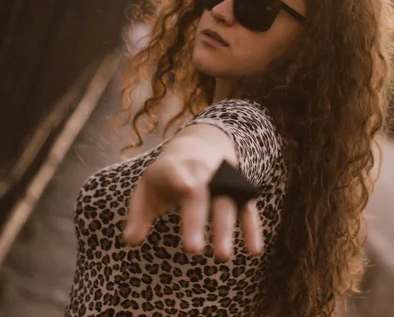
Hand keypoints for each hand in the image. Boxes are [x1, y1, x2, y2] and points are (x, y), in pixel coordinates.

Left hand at [122, 128, 263, 260]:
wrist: (200, 146)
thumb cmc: (167, 175)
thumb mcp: (148, 187)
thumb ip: (139, 214)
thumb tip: (130, 241)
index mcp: (176, 166)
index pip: (177, 172)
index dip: (181, 179)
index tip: (187, 188)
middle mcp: (203, 171)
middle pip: (202, 195)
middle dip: (197, 221)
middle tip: (192, 250)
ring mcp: (224, 181)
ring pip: (227, 204)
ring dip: (226, 230)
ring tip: (222, 256)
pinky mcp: (240, 192)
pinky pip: (247, 211)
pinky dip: (252, 230)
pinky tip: (254, 251)